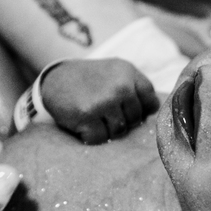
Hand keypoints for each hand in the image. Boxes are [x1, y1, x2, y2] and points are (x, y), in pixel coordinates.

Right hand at [41, 59, 159, 143]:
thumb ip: (137, 87)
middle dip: (122, 121)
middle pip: (135, 120)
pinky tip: (84, 123)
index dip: (140, 110)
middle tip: (104, 113)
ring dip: (106, 129)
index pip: (150, 102)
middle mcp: (119, 85)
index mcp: (128, 72)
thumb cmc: (90, 80)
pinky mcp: (86, 116)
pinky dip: (91, 136)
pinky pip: (99, 138)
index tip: (126, 109)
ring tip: (94, 117)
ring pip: (119, 131)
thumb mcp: (116, 72)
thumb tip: (156, 111)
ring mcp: (103, 101)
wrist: (54, 80)